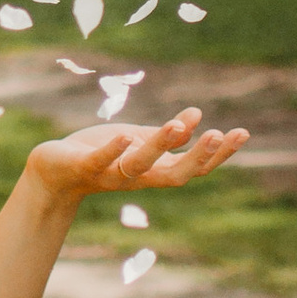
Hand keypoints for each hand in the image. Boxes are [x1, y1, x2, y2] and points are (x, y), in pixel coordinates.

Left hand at [22, 107, 249, 205]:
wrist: (54, 170)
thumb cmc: (102, 153)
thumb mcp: (139, 141)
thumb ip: (167, 136)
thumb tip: (197, 119)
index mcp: (155, 169)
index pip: (195, 166)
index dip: (220, 154)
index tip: (243, 133)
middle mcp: (138, 177)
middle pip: (176, 174)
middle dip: (199, 156)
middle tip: (220, 133)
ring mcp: (111, 174)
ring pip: (141, 166)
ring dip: (161, 145)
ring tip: (179, 124)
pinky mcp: (84, 167)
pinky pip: (100, 162)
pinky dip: (113, 150)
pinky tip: (124, 134)